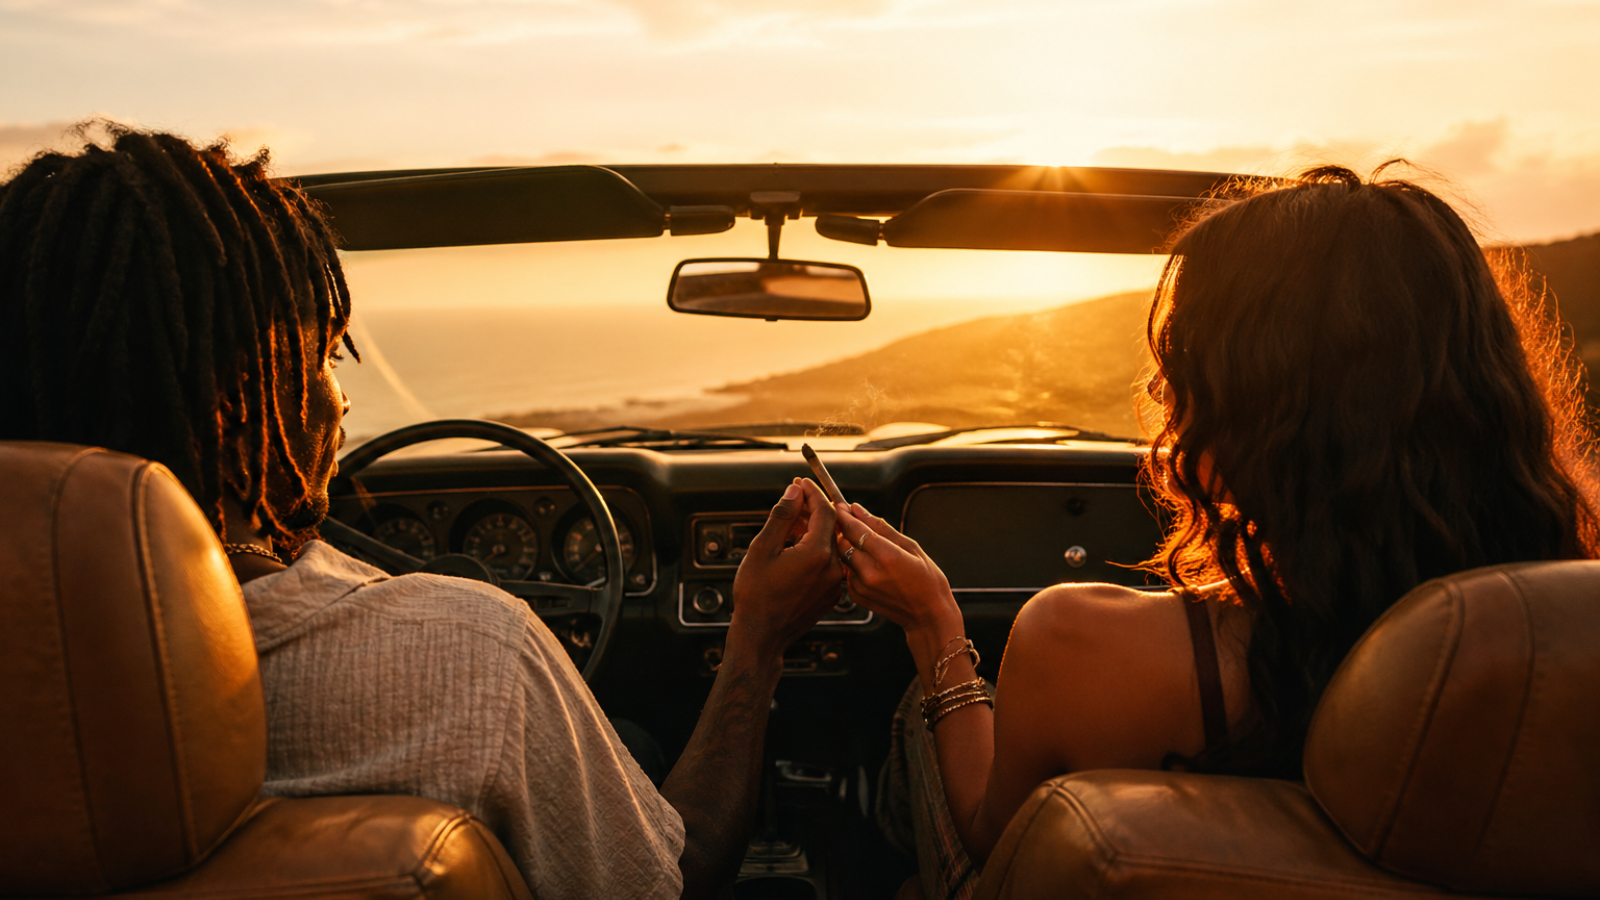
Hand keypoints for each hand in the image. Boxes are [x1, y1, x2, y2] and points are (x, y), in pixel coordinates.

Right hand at [729, 478, 842, 658]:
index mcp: (817, 554)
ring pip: (829, 545)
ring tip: (790, 525)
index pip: (825, 511)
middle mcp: (832, 568)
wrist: (761, 635)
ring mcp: (834, 584)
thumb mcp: (762, 549)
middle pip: (829, 527)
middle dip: (811, 510)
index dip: (812, 494)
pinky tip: (795, 549)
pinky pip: (828, 563)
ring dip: (812, 530)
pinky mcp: (831, 595)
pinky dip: (815, 550)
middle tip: (792, 501)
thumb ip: (782, 516)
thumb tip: (794, 493)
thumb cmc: (756, 595)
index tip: (800, 484)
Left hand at [833, 502, 960, 638]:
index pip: (855, 529)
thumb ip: (881, 527)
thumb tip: (858, 510)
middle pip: (842, 542)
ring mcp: (861, 587)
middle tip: (849, 520)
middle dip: (843, 529)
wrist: (928, 615)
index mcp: (887, 557)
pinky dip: (853, 564)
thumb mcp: (911, 547)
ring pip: (842, 557)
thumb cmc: (927, 580)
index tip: (840, 505)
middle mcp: (870, 573)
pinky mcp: (857, 596)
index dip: (844, 515)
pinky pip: (847, 572)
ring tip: (864, 544)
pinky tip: (869, 564)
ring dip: (848, 546)